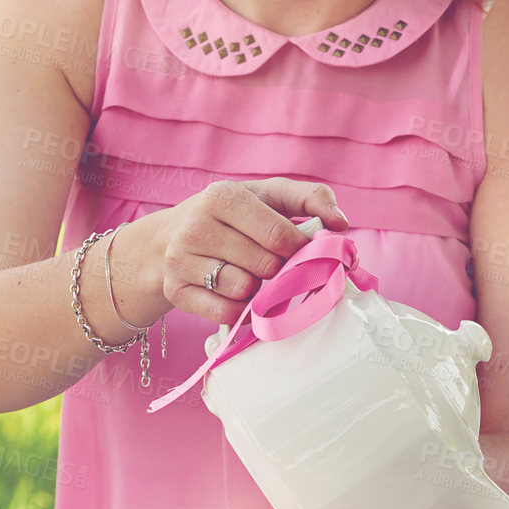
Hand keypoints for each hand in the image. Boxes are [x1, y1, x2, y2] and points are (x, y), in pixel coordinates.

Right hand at [149, 177, 348, 324]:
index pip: (279, 235)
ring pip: (244, 290)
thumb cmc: (231, 216)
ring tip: (250, 275)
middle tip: (274, 264)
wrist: (168, 238)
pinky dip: (240, 311)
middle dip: (279, 270)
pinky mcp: (175, 291)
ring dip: (257, 289)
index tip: (300, 251)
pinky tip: (237, 295)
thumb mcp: (269, 195)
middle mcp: (196, 226)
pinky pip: (225, 313)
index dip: (299, 249)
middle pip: (265, 265)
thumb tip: (340, 223)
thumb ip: (311, 197)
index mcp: (222, 196)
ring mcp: (181, 260)